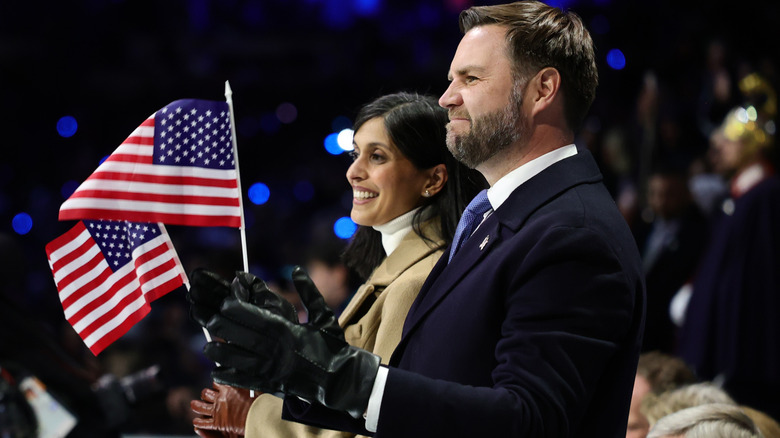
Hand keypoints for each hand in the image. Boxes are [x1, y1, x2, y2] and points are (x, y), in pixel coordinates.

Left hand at [191, 382, 253, 437]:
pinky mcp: (217, 423)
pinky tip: (196, 422)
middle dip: (204, 394)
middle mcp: (220, 398)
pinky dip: (199, 422)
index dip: (215, 384)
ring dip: (196, 406)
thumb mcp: (254, 390)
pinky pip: (204, 423)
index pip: (216, 383)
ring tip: (194, 405)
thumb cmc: (258, 405)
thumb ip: (247, 386)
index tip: (216, 385)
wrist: (257, 418)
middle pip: (206, 394)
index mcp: (229, 389)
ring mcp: (217, 411)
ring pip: (201, 407)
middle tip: (205, 395)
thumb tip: (247, 379)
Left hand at [204, 266, 380, 418]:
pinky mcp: (272, 386)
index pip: (257, 318)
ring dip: (222, 352)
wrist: (342, 380)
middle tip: (210, 318)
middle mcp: (277, 350)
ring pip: (240, 360)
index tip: (225, 302)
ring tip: (208, 346)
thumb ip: (309, 292)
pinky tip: (217, 371)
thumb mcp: (324, 316)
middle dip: (224, 327)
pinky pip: (246, 381)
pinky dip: (230, 377)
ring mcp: (273, 370)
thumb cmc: (334, 346)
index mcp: (288, 331)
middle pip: (243, 337)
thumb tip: (297, 270)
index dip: (238, 310)